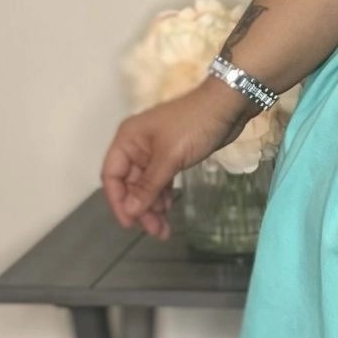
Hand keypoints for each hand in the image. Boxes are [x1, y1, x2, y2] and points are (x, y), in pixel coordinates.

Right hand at [99, 82, 253, 239]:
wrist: (226, 106)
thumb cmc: (194, 125)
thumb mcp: (169, 158)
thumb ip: (148, 186)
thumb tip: (130, 210)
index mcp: (127, 140)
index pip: (111, 175)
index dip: (118, 201)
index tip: (130, 223)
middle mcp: (136, 145)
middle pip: (129, 184)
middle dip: (140, 208)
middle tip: (155, 231)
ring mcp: (154, 151)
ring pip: (146, 184)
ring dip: (152, 206)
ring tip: (164, 229)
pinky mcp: (171, 155)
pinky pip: (160, 179)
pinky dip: (162, 194)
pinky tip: (168, 209)